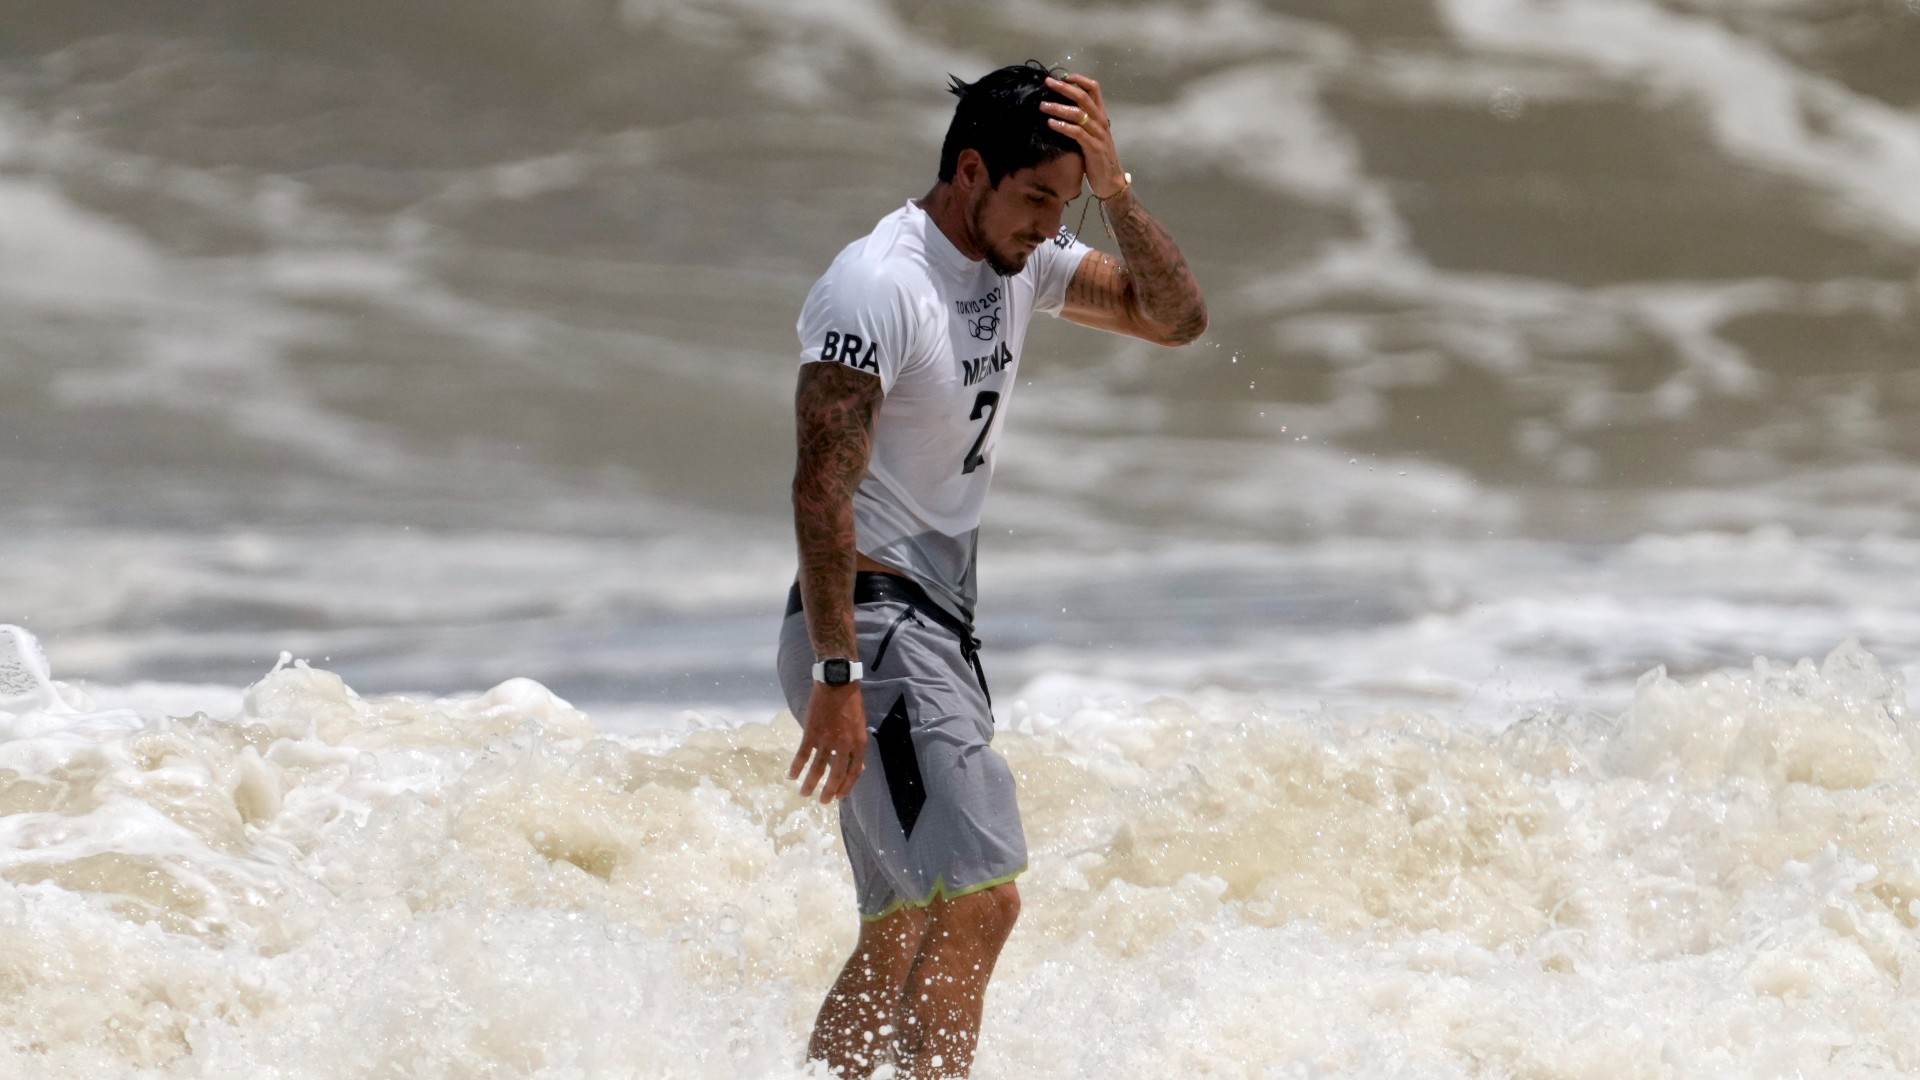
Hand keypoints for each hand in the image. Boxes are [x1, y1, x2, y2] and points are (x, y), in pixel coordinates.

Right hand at [790, 682, 867, 803]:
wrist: (837, 683)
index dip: (847, 786)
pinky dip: (796, 767)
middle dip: (829, 791)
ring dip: (810, 783)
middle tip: (823, 802)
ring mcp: (826, 740)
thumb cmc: (851, 702)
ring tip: (804, 794)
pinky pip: (802, 755)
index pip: (854, 771)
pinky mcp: (811, 733)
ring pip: (818, 768)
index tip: (840, 797)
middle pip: (836, 774)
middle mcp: (843, 745)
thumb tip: (858, 766)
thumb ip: (857, 746)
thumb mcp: (861, 725)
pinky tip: (791, 776)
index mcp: (858, 743)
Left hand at [1041, 73, 1127, 199]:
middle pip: (1084, 97)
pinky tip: (1050, 124)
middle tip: (1047, 83)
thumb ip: (1080, 123)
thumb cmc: (1097, 158)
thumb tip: (1060, 111)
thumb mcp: (1090, 136)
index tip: (1063, 76)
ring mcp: (1098, 134)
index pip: (1094, 89)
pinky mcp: (1094, 148)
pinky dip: (1063, 126)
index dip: (1079, 79)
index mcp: (1101, 116)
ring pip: (1078, 113)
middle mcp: (1101, 121)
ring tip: (1042, 105)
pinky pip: (1077, 133)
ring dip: (1059, 107)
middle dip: (1064, 88)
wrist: (1110, 181)